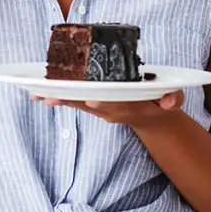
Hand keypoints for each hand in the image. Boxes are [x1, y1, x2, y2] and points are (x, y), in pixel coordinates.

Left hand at [32, 90, 185, 130]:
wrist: (153, 117)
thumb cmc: (161, 101)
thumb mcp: (173, 99)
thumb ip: (172, 98)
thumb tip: (170, 100)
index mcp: (129, 105)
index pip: (115, 104)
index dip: (104, 103)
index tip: (92, 101)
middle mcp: (111, 108)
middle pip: (89, 103)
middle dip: (71, 99)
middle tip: (51, 96)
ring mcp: (100, 108)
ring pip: (77, 102)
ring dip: (57, 98)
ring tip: (37, 95)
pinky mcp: (92, 105)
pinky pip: (73, 100)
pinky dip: (57, 97)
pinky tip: (38, 94)